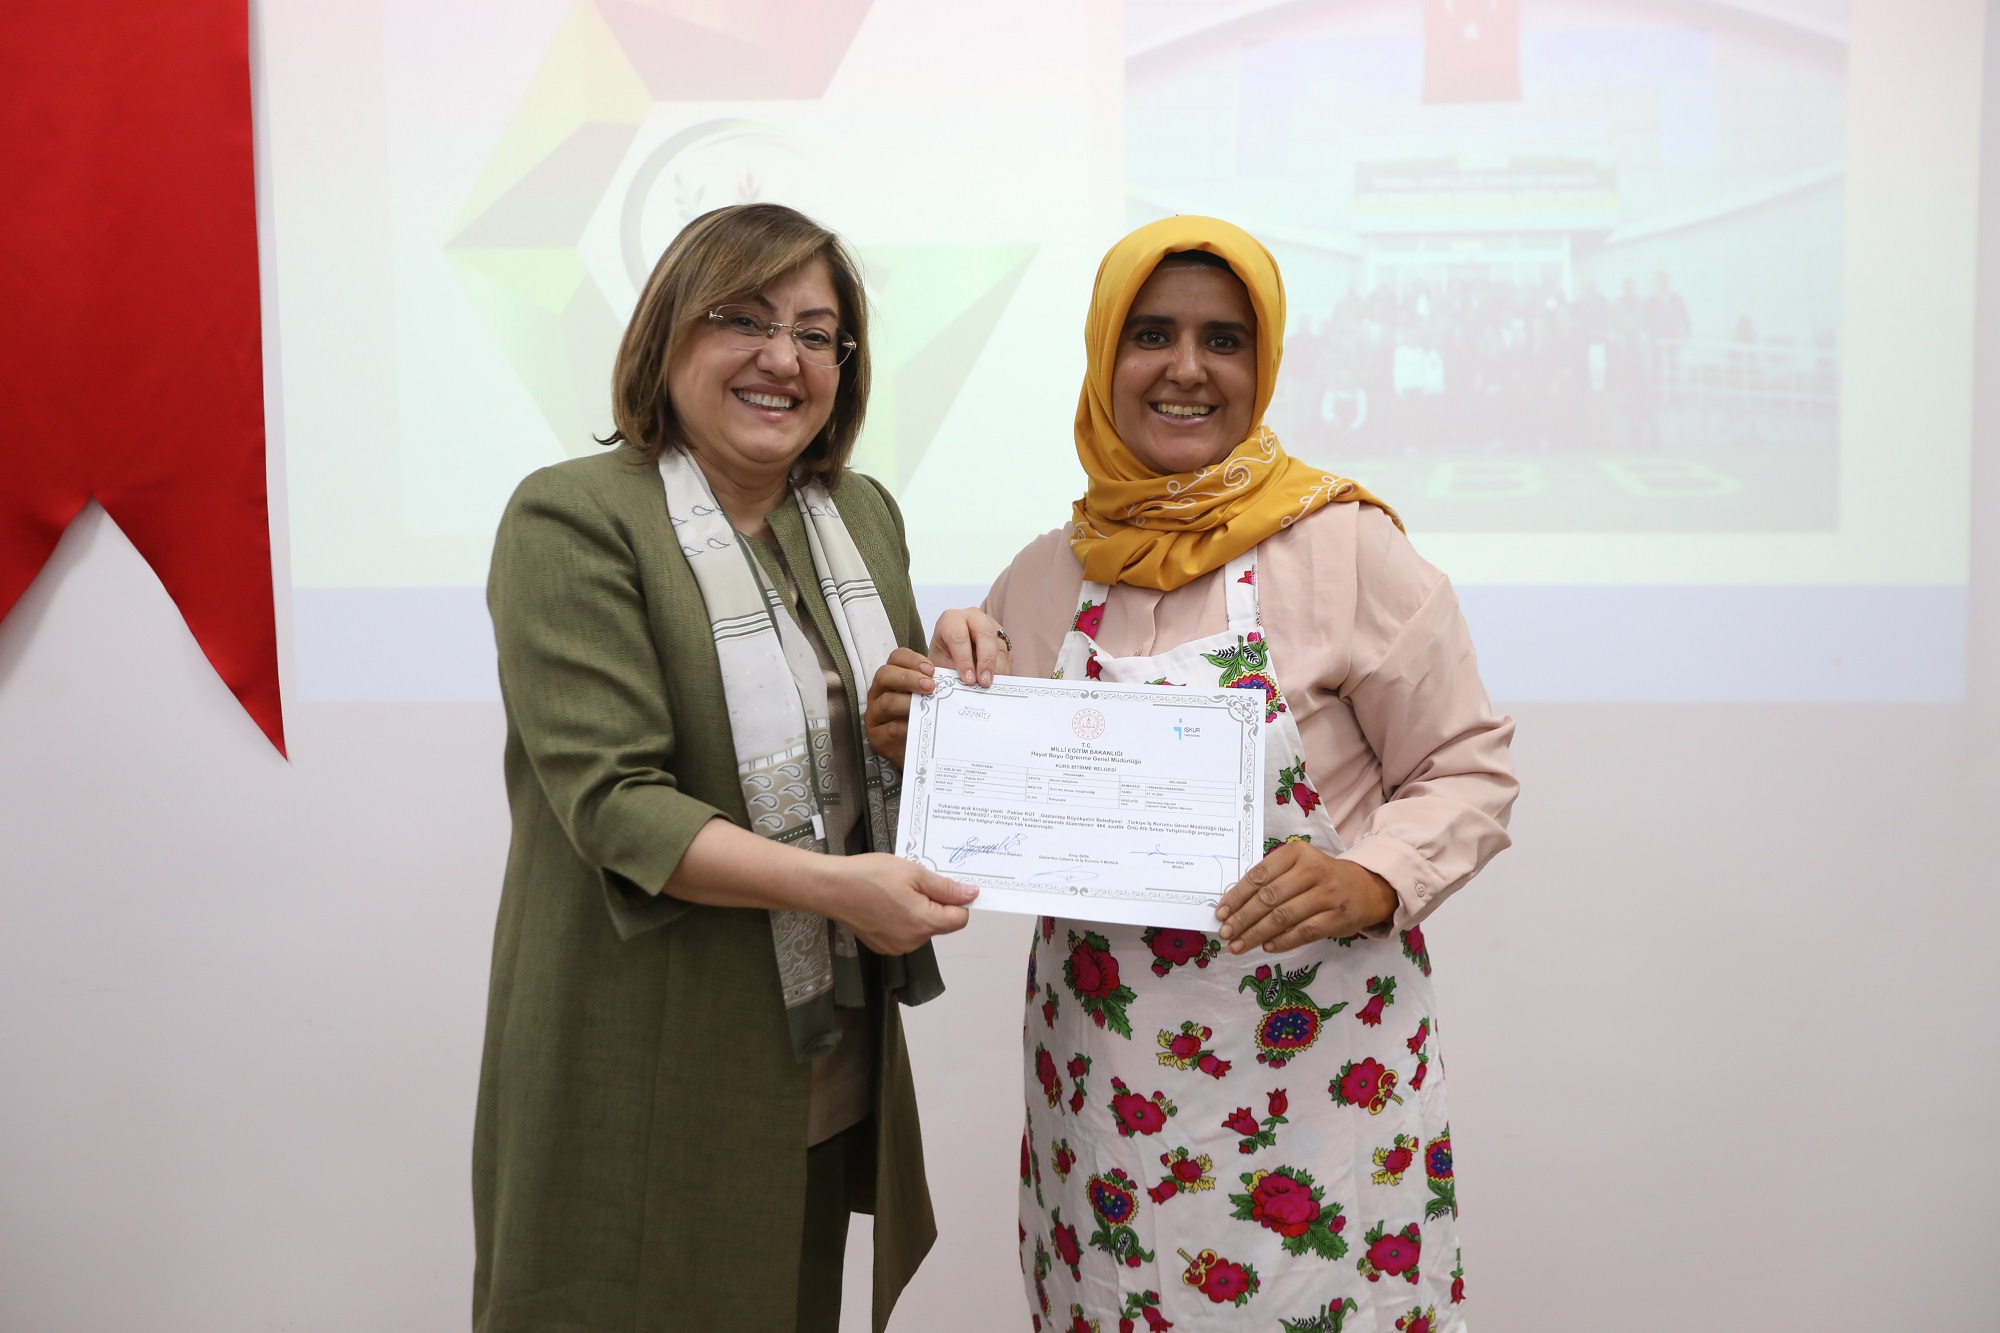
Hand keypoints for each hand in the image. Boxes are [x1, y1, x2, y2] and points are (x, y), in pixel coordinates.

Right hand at [829, 852, 978, 954]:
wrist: (832, 888)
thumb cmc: (869, 876)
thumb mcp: (914, 873)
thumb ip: (946, 888)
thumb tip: (971, 894)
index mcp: (923, 923)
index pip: (960, 919)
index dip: (957, 900)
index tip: (945, 886)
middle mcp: (912, 941)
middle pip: (941, 924)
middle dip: (934, 904)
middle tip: (913, 884)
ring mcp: (896, 947)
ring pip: (922, 929)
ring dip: (918, 911)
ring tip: (895, 893)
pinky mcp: (883, 946)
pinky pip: (905, 933)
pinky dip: (902, 919)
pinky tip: (886, 904)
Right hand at [865, 647, 935, 767]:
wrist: (919, 753)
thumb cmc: (923, 720)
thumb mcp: (929, 699)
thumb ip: (936, 686)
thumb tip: (959, 676)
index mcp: (892, 679)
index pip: (896, 658)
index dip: (912, 660)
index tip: (931, 669)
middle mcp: (879, 693)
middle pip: (884, 675)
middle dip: (908, 678)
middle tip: (930, 686)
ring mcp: (875, 715)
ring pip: (886, 701)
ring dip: (908, 702)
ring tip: (926, 705)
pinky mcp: (877, 736)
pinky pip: (890, 728)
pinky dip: (907, 726)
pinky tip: (921, 726)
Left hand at [929, 607, 1011, 687]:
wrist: (952, 653)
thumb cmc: (943, 656)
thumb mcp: (939, 664)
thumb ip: (949, 673)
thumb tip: (963, 686)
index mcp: (951, 620)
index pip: (959, 636)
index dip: (964, 659)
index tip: (968, 679)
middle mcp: (973, 618)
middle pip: (985, 633)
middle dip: (986, 660)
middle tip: (984, 682)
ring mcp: (990, 626)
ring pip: (999, 644)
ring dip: (997, 668)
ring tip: (991, 685)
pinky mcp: (1002, 639)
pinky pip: (1007, 654)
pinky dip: (1003, 670)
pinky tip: (996, 682)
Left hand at [1214, 842, 1396, 954]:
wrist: (1366, 888)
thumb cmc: (1321, 878)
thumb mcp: (1298, 866)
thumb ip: (1271, 879)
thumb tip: (1233, 906)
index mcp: (1297, 853)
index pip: (1259, 875)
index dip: (1237, 896)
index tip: (1221, 913)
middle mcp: (1313, 870)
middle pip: (1269, 898)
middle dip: (1243, 918)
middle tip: (1226, 933)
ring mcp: (1327, 894)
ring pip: (1283, 917)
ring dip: (1256, 934)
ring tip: (1239, 945)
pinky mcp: (1336, 917)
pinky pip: (1303, 932)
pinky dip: (1282, 941)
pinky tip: (1266, 947)